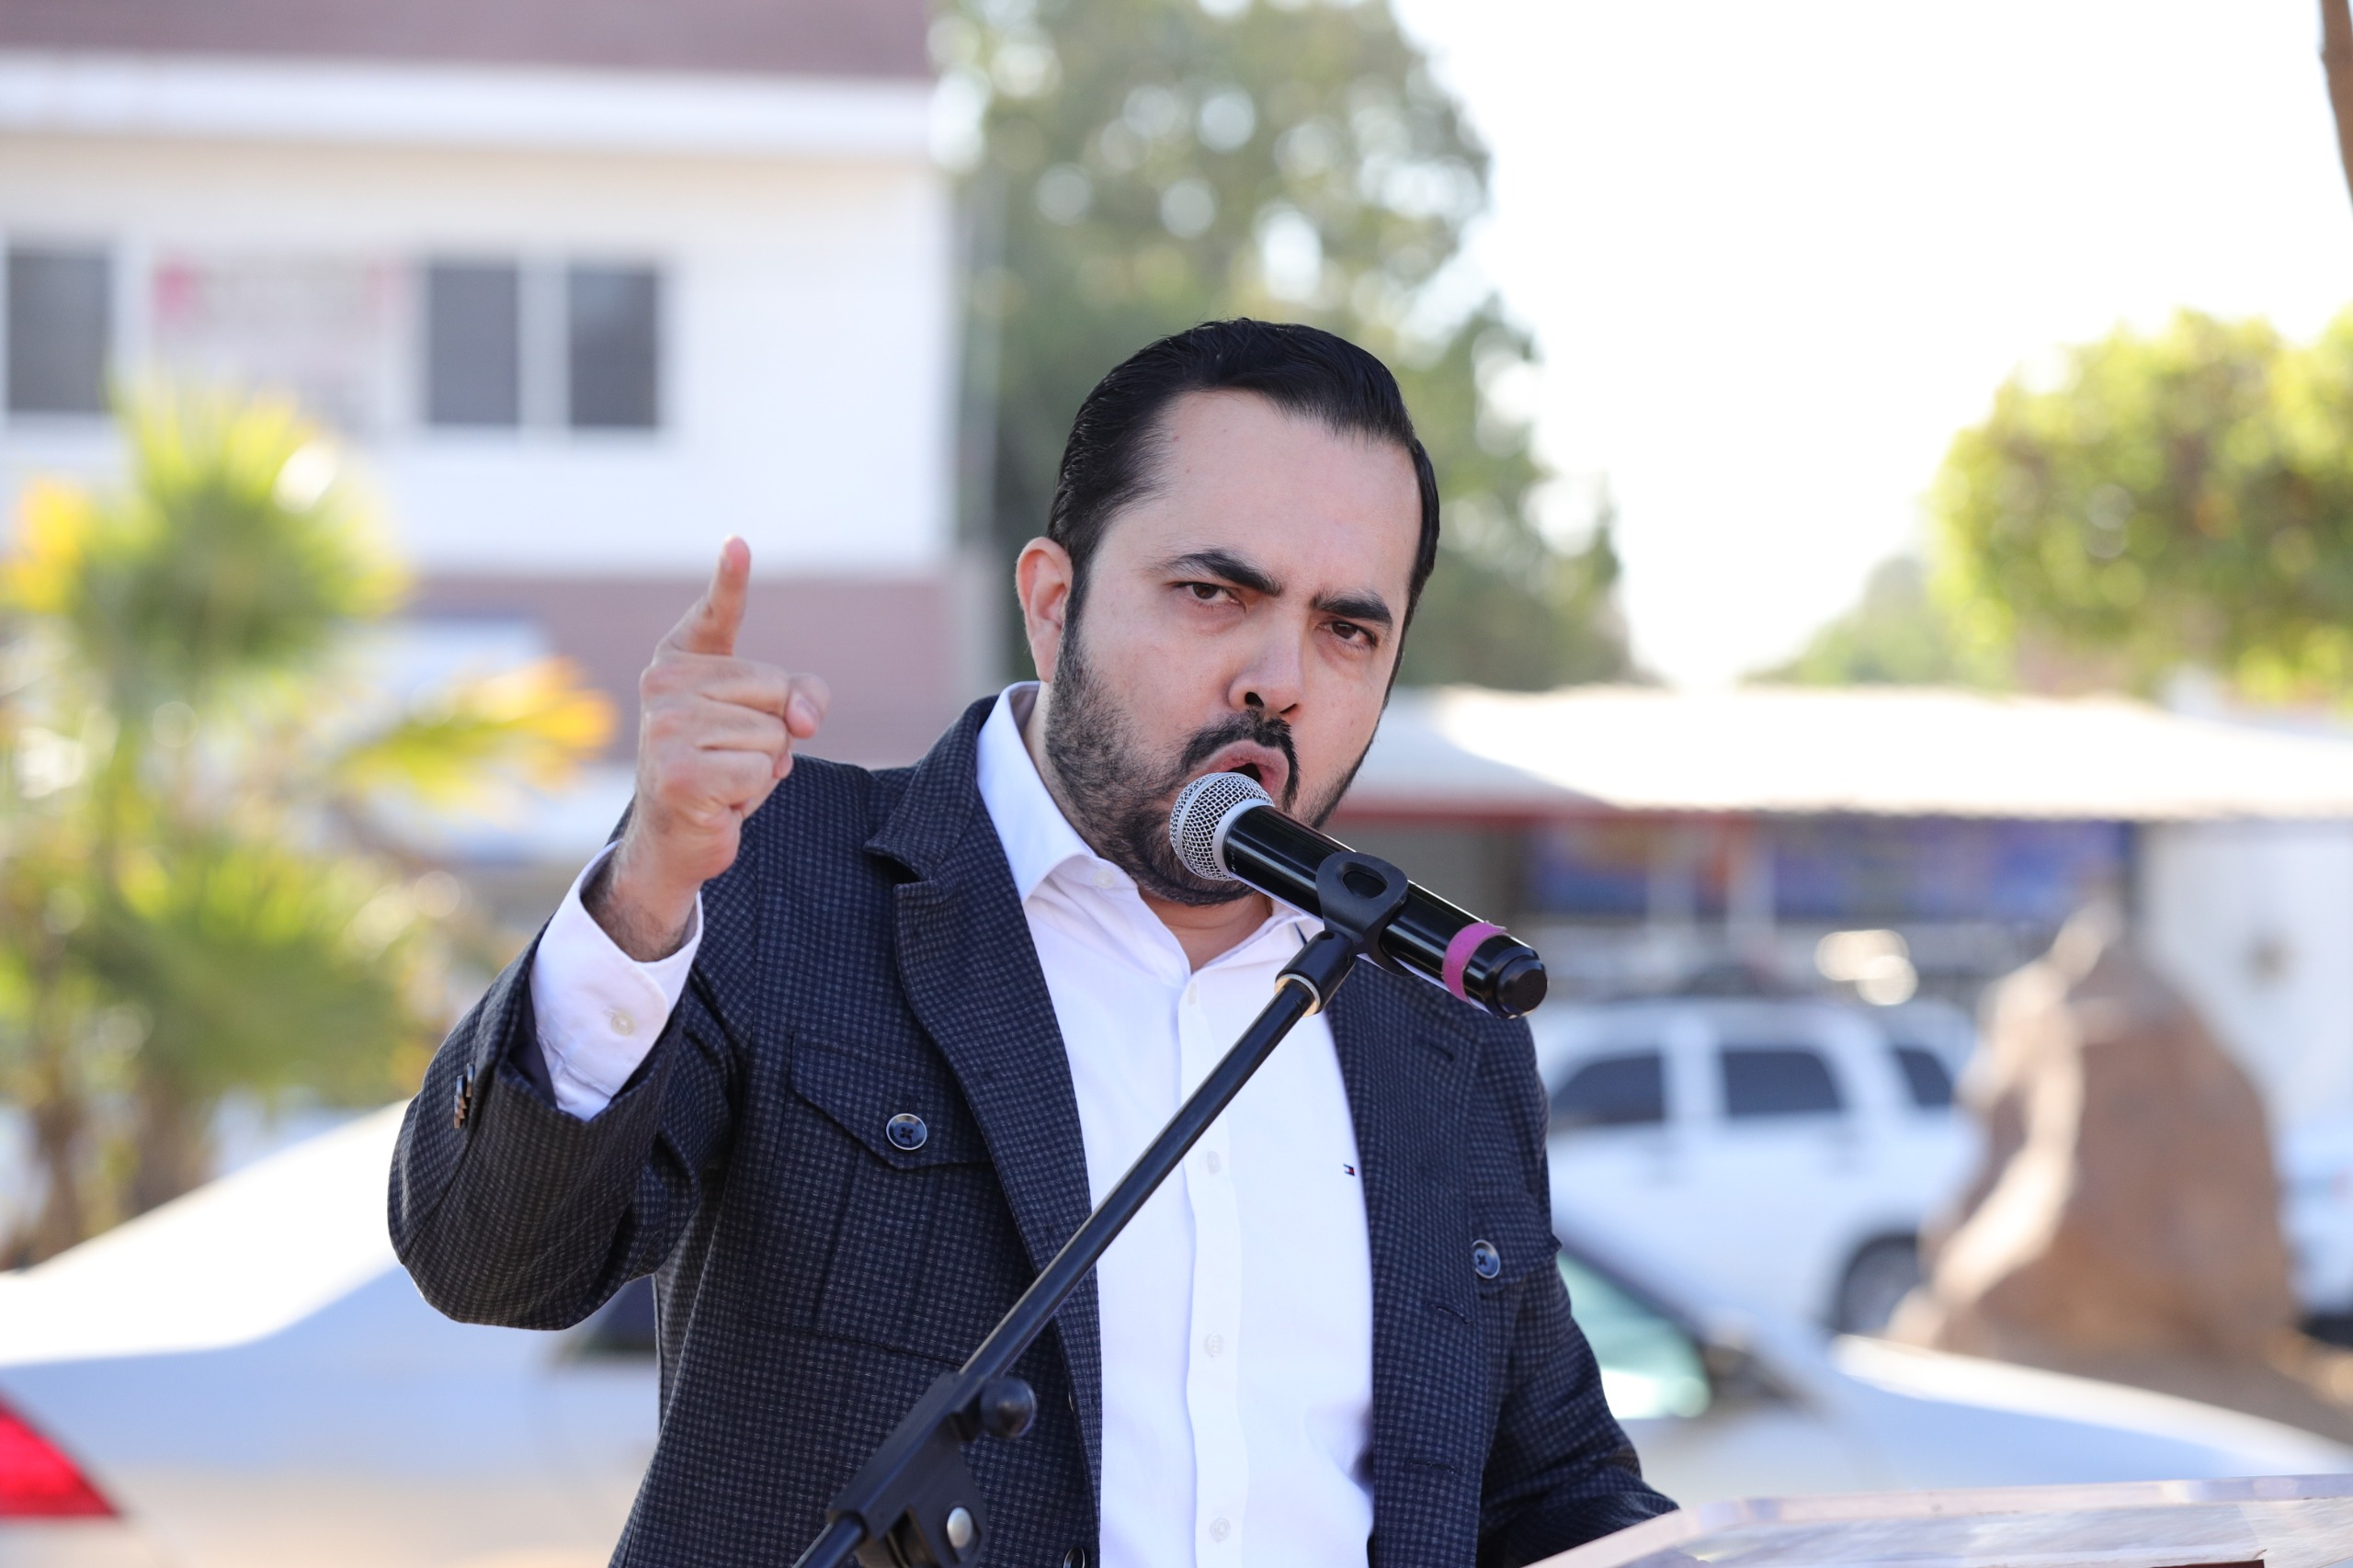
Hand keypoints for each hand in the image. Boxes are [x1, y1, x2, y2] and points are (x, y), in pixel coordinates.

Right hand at [588, 538, 827, 959]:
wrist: (676, 837)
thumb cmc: (721, 769)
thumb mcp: (765, 723)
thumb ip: (800, 698)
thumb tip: (804, 717)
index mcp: (680, 663)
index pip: (715, 615)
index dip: (730, 580)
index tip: (739, 542)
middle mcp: (664, 686)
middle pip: (775, 690)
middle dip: (774, 731)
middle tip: (733, 756)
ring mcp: (666, 728)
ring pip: (774, 734)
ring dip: (764, 766)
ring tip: (725, 778)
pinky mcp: (681, 772)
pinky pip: (763, 769)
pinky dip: (755, 793)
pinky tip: (720, 801)